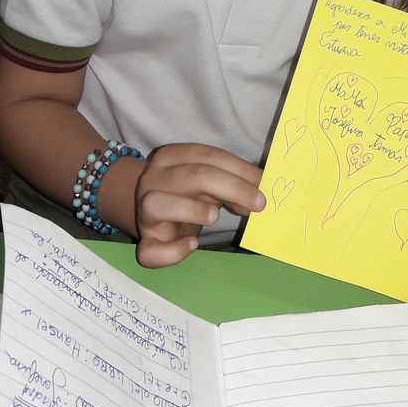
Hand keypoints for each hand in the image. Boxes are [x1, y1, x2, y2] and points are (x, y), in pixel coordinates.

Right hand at [135, 144, 263, 266]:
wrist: (153, 211)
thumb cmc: (187, 192)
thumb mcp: (208, 182)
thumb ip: (231, 184)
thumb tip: (258, 196)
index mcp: (171, 157)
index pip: (208, 155)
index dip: (239, 169)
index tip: (264, 183)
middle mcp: (153, 180)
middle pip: (192, 177)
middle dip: (232, 187)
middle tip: (259, 203)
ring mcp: (144, 212)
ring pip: (157, 205)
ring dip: (192, 209)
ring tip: (216, 216)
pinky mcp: (146, 241)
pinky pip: (150, 250)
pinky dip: (174, 251)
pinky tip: (194, 244)